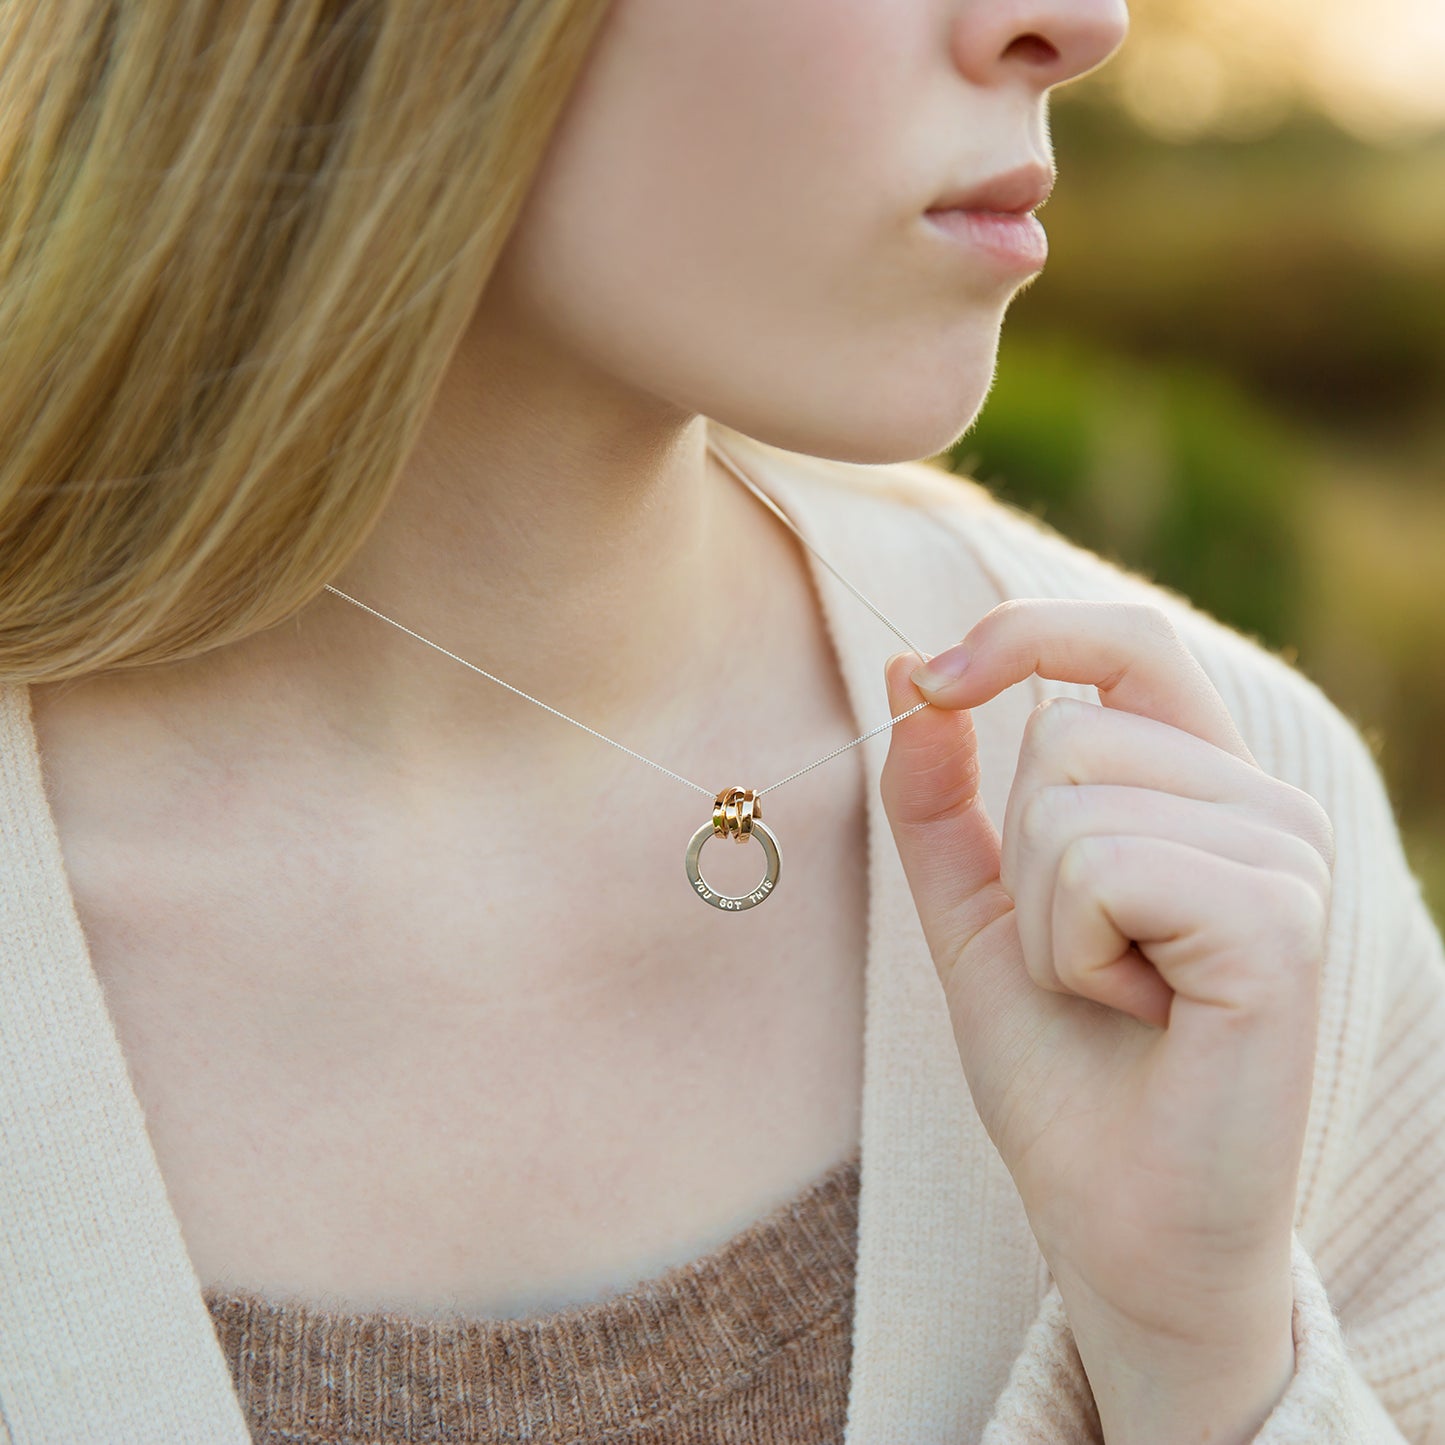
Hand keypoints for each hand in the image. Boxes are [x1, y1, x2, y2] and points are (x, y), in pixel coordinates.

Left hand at [878, 600, 1332, 1433]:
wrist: (1116, 1217)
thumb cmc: (1062, 1065)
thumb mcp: (977, 909)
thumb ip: (940, 795)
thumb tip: (912, 670)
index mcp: (1204, 787)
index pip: (1129, 639)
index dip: (1026, 633)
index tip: (937, 681)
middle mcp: (1264, 804)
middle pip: (1064, 730)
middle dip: (1023, 863)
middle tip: (1086, 961)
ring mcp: (1286, 858)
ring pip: (1072, 798)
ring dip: (1047, 920)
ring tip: (1117, 993)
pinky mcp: (1279, 924)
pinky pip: (1104, 867)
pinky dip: (1077, 953)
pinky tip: (1143, 1012)